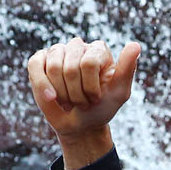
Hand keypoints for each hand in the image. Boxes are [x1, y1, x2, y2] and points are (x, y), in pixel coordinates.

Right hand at [28, 39, 141, 155]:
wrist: (80, 125)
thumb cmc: (101, 108)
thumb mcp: (119, 93)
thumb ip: (127, 69)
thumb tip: (136, 44)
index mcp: (98, 50)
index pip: (89, 63)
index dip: (90, 88)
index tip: (96, 98)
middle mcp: (78, 46)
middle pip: (70, 67)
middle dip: (76, 93)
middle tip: (82, 102)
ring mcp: (58, 52)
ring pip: (53, 67)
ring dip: (62, 93)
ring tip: (70, 100)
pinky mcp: (40, 61)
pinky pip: (35, 66)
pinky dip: (42, 85)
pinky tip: (52, 96)